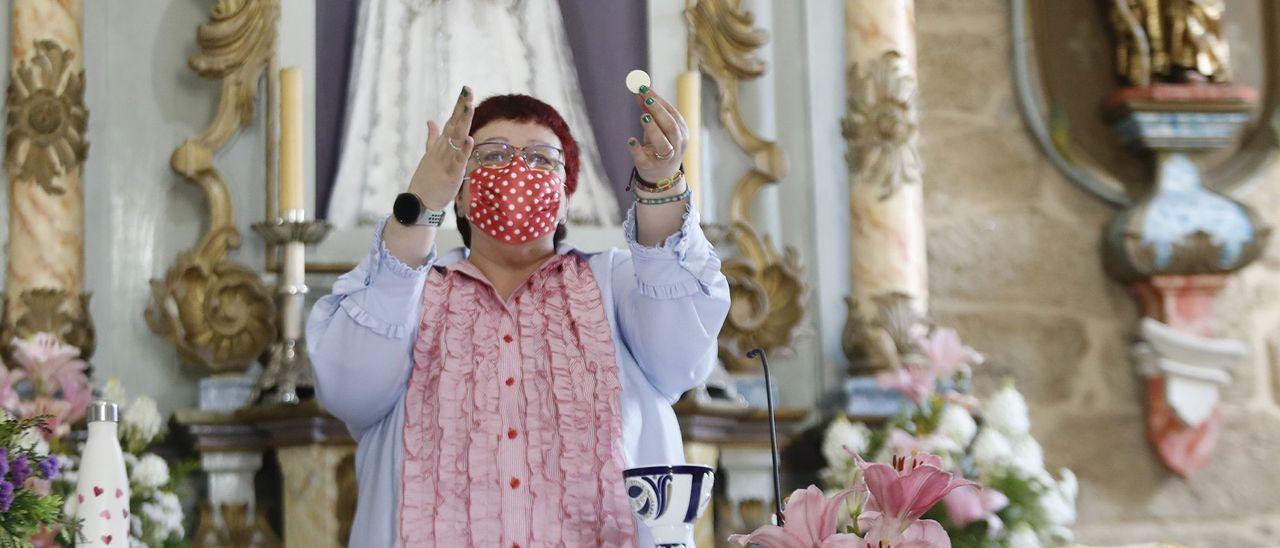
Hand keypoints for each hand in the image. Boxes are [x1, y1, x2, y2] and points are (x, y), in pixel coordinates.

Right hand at [407, 86, 475, 209]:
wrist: (419, 201)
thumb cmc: (428, 178)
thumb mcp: (430, 154)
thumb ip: (432, 137)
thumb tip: (430, 121)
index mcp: (442, 143)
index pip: (452, 120)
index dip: (459, 105)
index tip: (466, 89)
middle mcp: (444, 148)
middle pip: (455, 124)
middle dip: (462, 107)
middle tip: (468, 90)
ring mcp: (446, 159)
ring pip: (457, 138)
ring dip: (463, 123)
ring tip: (469, 107)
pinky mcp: (451, 174)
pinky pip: (458, 160)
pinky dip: (464, 150)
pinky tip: (470, 139)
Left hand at [628, 85, 686, 183]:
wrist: (661, 176)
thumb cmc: (660, 146)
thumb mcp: (656, 128)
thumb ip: (648, 112)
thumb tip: (638, 93)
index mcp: (682, 132)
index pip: (672, 114)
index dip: (659, 101)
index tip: (645, 89)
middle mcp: (677, 145)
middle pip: (671, 127)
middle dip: (659, 113)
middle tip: (646, 100)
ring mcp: (665, 158)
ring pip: (663, 144)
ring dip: (653, 130)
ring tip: (643, 117)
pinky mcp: (650, 167)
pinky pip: (644, 159)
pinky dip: (637, 150)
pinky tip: (630, 141)